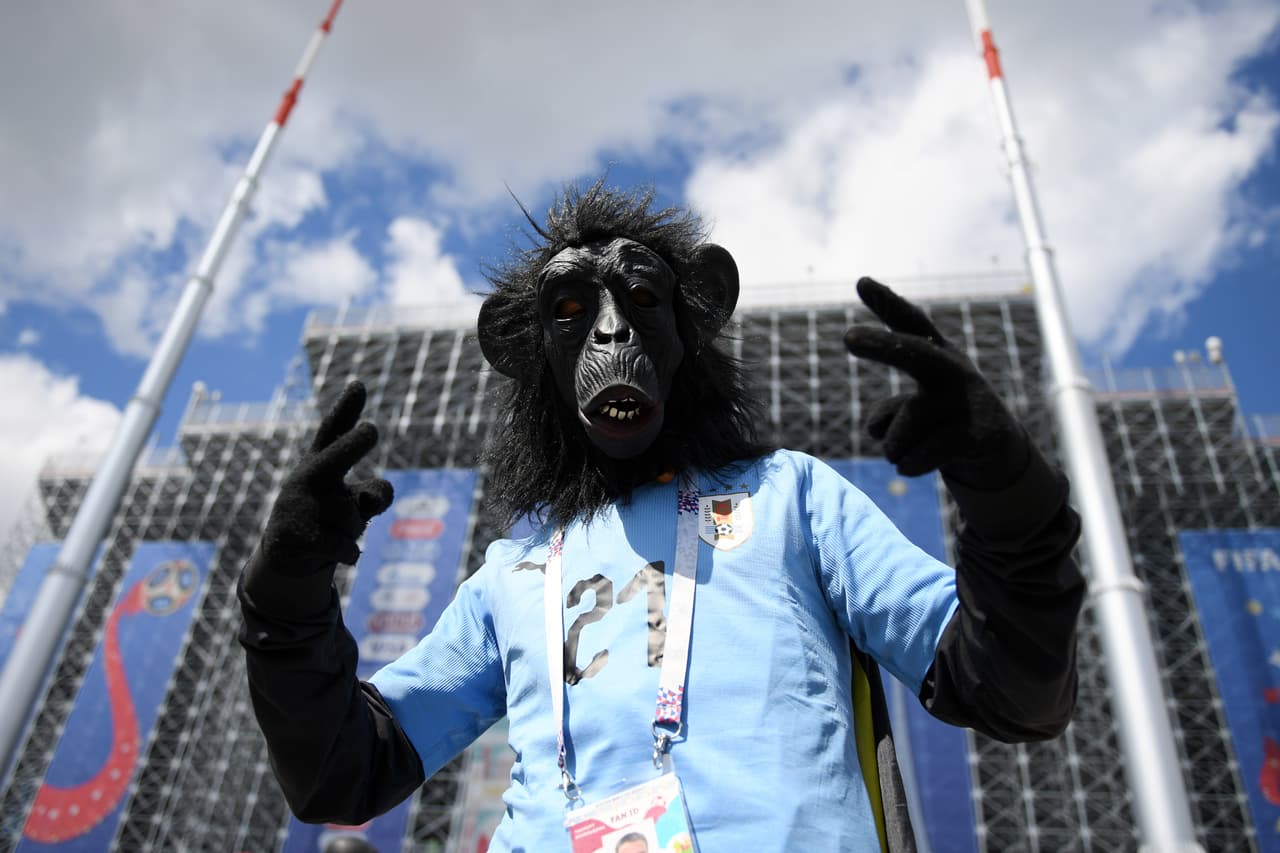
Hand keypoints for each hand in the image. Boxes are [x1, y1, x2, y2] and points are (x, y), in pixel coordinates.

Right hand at [259, 381, 393, 575]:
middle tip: (372, 429)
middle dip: (354, 444)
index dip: (347, 408)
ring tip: (330, 531)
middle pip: (335, 457)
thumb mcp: (356, 503)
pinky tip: (329, 552)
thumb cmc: (328, 518)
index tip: (359, 384)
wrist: (286, 556)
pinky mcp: (292, 535)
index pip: (334, 431)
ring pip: (354, 519)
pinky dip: (349, 553)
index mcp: (321, 462)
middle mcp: (308, 476)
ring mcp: (297, 505)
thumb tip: (374, 497)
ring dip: (353, 531)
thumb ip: (374, 495)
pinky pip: (345, 546)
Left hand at [843, 278, 1028, 488]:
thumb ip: (892, 409)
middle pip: (914, 354)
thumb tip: (878, 427)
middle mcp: (952, 370)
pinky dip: (907, 464)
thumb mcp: (917, 402)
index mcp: (936, 353)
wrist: (994, 445)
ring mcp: (964, 402)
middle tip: (848, 337)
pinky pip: (915, 456)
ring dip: (892, 446)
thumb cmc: (941, 414)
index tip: (861, 281)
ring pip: (900, 428)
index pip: (910, 322)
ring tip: (905, 446)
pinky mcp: (973, 435)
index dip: (887, 303)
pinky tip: (914, 462)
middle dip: (882, 346)